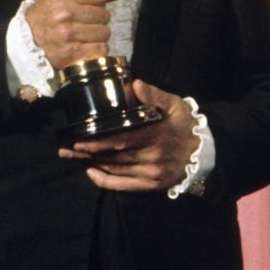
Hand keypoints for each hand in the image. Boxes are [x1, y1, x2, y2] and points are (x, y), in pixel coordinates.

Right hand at [26, 0, 121, 69]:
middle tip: (84, 25)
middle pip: (104, 15)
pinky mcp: (71, 53)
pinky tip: (85, 47)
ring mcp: (67, 34)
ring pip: (105, 32)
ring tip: (83, 37)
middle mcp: (63, 14)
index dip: (100, 2)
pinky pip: (101, 48)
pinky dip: (96, 50)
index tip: (92, 7)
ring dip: (98, 36)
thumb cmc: (44, 19)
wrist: (24, 44)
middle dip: (98, 21)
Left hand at [58, 80, 199, 191]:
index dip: (98, 142)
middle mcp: (153, 157)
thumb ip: (155, 95)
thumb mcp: (175, 105)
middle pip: (114, 157)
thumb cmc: (185, 125)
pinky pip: (123, 185)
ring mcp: (151, 174)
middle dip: (87, 153)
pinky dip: (105, 181)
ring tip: (73, 157)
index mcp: (157, 136)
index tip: (78, 139)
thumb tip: (134, 84)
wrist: (203, 152)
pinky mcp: (151, 185)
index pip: (122, 140)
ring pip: (116, 170)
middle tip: (65, 149)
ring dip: (92, 164)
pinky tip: (91, 173)